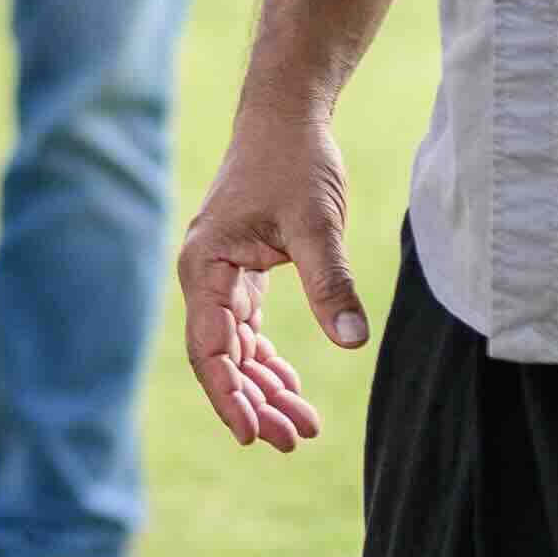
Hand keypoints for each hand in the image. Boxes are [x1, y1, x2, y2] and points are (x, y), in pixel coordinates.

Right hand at [176, 103, 365, 448]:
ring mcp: (223, 276)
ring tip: (305, 427)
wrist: (286, 115)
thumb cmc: (294, 161)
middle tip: (296, 441)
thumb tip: (352, 343)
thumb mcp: (317, 223)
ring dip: (265, 387)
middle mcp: (205, 276)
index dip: (230, 396)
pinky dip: (269, 360)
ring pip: (237, 349)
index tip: (254, 436)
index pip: (210, 349)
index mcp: (206, 267)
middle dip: (256, 403)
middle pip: (223, 358)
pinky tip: (293, 387)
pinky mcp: (243, 272)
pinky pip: (249, 330)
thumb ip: (332, 282)